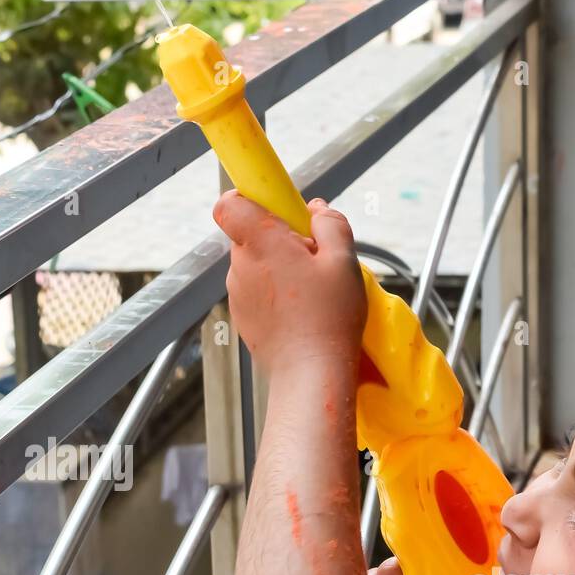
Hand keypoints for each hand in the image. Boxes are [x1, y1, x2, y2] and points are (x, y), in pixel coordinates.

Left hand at [212, 192, 366, 379]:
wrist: (312, 374)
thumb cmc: (329, 319)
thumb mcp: (344, 262)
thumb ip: (331, 225)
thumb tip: (318, 210)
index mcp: (261, 242)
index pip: (231, 203)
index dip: (251, 199)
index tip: (278, 210)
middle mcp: (241, 265)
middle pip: (252, 235)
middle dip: (280, 239)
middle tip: (314, 260)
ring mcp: (238, 294)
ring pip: (256, 265)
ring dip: (280, 269)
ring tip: (312, 292)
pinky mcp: (243, 318)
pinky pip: (257, 293)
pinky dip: (276, 295)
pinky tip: (302, 313)